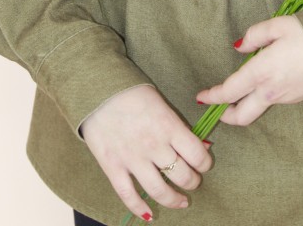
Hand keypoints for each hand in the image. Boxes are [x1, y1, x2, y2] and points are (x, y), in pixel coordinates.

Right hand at [80, 84, 212, 221]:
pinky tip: (150, 215)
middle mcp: (154, 145)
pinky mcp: (113, 167)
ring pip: (159, 190)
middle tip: (193, 181)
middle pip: (182, 175)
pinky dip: (140, 209)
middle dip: (193, 182)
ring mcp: (132, 159)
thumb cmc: (132, 92)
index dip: (205, 163)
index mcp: (168, 126)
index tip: (204, 164)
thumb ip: (178, 126)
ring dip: (174, 199)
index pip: (197, 154)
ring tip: (181, 201)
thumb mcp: (161, 103)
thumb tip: (201, 146)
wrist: (97, 89)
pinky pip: (129, 196)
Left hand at [196, 16, 302, 126]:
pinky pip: (275, 100)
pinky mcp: (300, 98)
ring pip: (259, 107)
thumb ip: (255, 36)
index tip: (200, 97)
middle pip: (242, 115)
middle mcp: (272, 92)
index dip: (212, 96)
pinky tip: (268, 80)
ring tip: (241, 88)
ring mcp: (287, 98)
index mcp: (262, 72)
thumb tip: (239, 48)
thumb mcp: (279, 25)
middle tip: (217, 108)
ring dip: (246, 103)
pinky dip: (264, 96)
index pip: (229, 91)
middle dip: (226, 115)